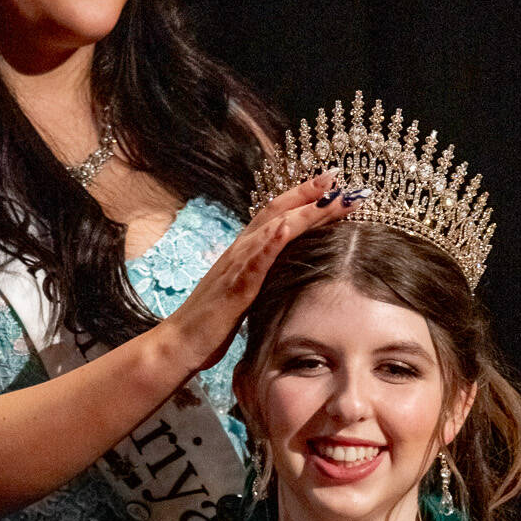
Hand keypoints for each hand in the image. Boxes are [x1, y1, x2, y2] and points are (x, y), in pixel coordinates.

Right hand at [161, 173, 349, 373]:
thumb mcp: (245, 293)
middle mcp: (240, 251)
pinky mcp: (235, 288)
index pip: (277, 216)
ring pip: (272, 229)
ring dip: (303, 211)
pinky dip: (271, 242)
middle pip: (277, 212)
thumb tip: (286, 270)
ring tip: (329, 197)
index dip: (304, 198)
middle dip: (310, 194)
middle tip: (339, 178)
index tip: (333, 185)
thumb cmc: (212, 322)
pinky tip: (287, 228)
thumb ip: (262, 276)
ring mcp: (236, 266)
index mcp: (245, 252)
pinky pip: (253, 261)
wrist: (181, 343)